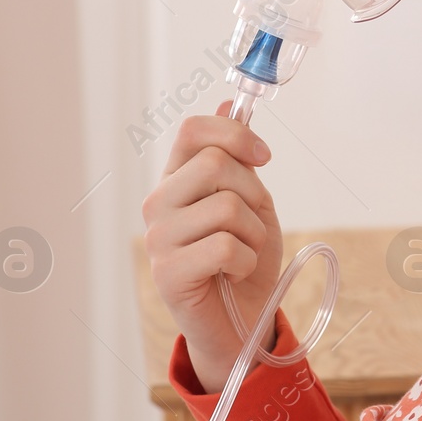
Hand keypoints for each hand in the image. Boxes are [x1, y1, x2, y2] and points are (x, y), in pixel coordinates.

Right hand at [142, 101, 282, 393]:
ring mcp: (158, 239)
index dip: (235, 134)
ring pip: (226, 206)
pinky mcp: (168, 274)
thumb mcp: (251, 200)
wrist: (245, 319)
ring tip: (244, 251)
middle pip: (215, 164)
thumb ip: (237, 157)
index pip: (192, 130)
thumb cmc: (246, 257)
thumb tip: (230, 101)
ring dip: (254, 232)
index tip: (263, 158)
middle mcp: (158, 204)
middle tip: (253, 224)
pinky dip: (246, 260)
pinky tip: (234, 272)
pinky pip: (226, 246)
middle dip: (253, 193)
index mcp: (176, 180)